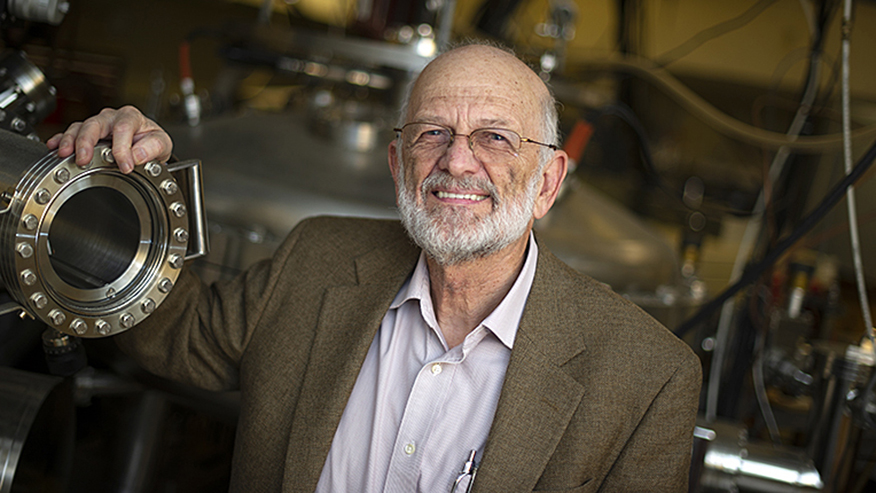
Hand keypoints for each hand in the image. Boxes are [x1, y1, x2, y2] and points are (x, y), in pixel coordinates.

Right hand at [46, 106, 172, 173]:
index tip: (125, 167)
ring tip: (64, 154)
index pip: (124, 128)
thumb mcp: (162, 144)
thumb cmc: (152, 141)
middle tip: (83, 159)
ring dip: (70, 141)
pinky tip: (53, 147)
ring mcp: (97, 124)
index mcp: (131, 117)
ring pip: (79, 127)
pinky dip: (60, 139)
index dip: (123, 149)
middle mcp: (111, 117)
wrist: (147, 143)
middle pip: (94, 124)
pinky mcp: (86, 133)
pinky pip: (70, 132)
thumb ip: (153, 148)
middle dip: (86, 141)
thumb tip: (137, 154)